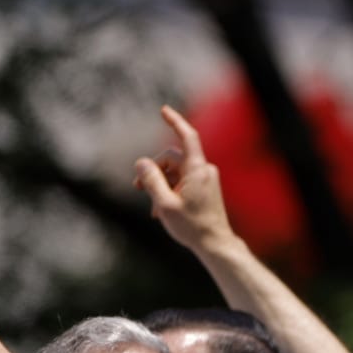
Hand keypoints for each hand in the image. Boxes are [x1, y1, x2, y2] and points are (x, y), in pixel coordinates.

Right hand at [132, 105, 235, 254]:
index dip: (175, 122)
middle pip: (171, 158)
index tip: (164, 110)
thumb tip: (141, 162)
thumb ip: (151, 180)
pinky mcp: (204, 188)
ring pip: (174, 172)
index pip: (187, 137)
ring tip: (154, 209)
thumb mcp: (164, 203)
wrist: (215, 243)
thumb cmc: (191, 225)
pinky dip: (169, 192)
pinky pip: (181, 182)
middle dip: (153, 171)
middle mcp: (204, 170)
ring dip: (160, 186)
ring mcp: (205, 179)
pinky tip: (160, 211)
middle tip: (138, 189)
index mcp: (198, 169)